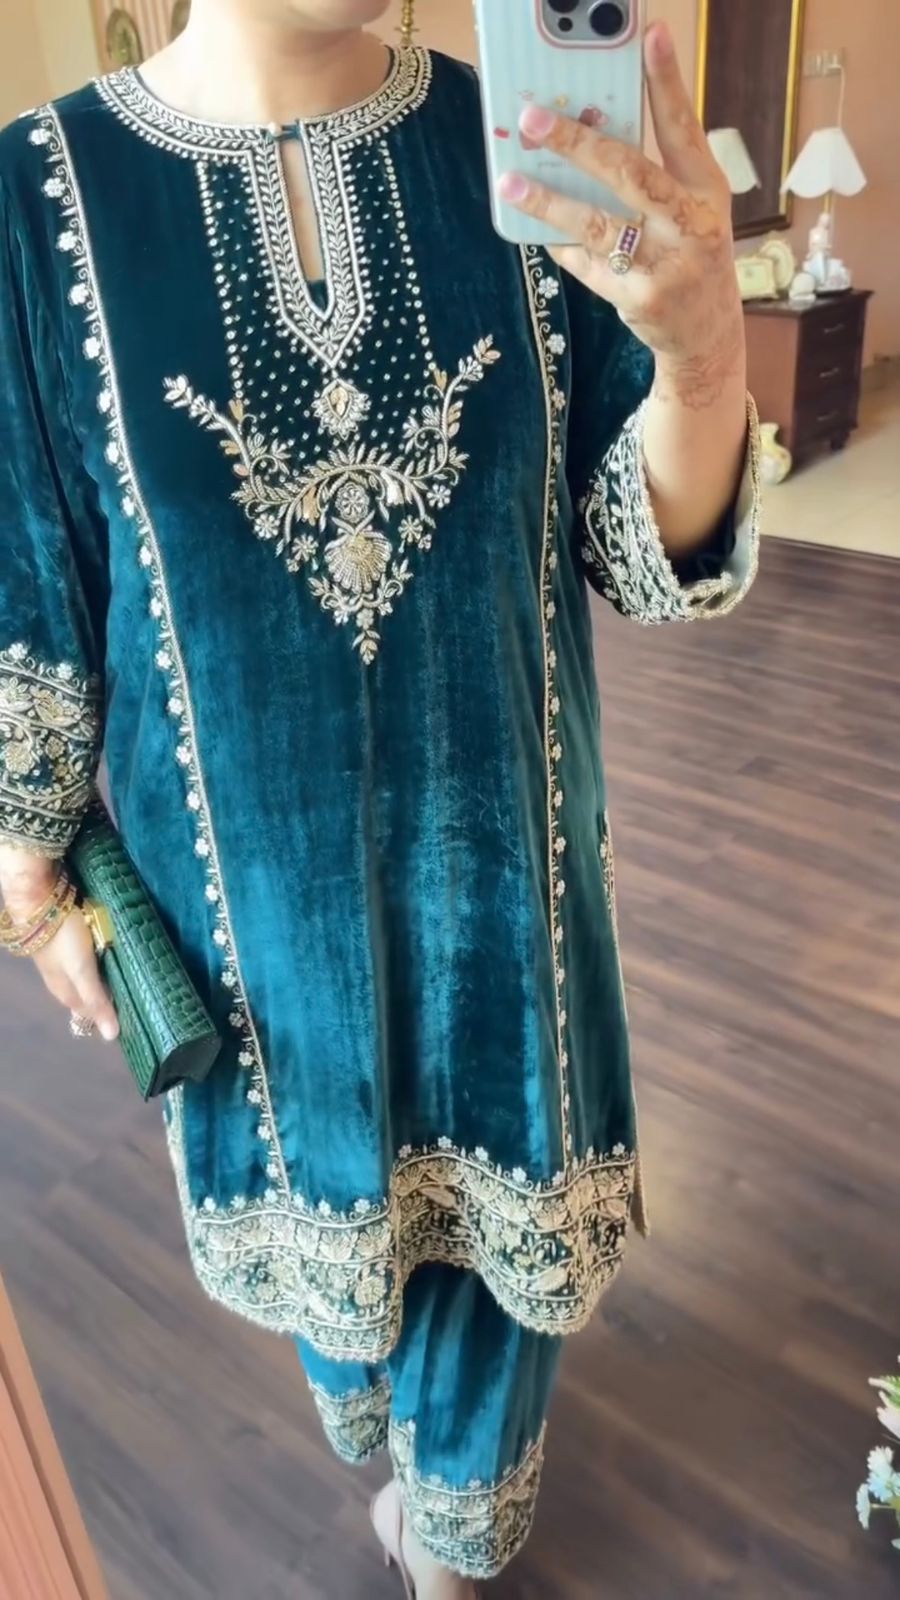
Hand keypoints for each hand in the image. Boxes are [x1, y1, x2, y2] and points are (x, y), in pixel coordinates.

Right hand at [0, 849, 118, 1041]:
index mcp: (65, 992)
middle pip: (87, 996)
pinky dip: (98, 961)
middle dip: (106, 999)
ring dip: (103, 979)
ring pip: (85, 977)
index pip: (89, 1013)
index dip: (108, 1017)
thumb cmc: (63, 939)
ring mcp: (60, 960)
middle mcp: (60, 980)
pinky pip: (85, 958)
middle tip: (134, 997)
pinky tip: (108, 955)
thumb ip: (97, 1000)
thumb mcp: (83, 971)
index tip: (133, 1018)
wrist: (38, 901)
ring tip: (126, 977)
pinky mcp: (64, 942)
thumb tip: (111, 1037)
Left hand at [497, 21, 745, 410]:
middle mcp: (694, 224)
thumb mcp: (690, 209)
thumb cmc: (690, 254)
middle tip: (532, 118)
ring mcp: (668, 264)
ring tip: (511, 182)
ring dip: (548, 201)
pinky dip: (562, 245)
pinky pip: (587, 264)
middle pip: (628, 172)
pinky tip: (539, 231)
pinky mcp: (641, 297)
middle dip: (577, 142)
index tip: (649, 33)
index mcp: (708, 190)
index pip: (684, 126)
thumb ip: (653, 173)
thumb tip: (589, 127)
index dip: (667, 80)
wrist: (707, 333)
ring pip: (597, 224)